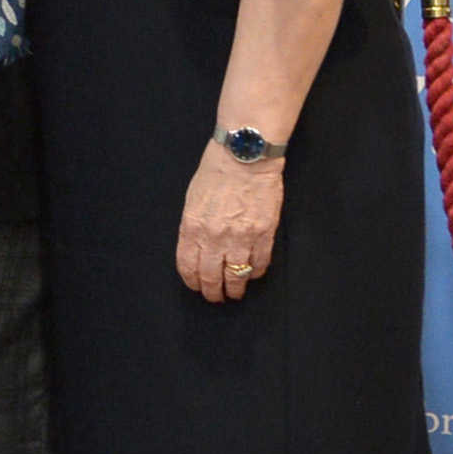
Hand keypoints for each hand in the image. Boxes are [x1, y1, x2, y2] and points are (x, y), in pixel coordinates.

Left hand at [176, 143, 283, 301]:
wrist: (245, 156)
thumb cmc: (216, 171)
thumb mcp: (192, 200)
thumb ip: (193, 227)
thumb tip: (197, 249)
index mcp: (192, 228)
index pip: (188, 267)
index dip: (192, 282)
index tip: (197, 287)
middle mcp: (214, 237)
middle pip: (211, 277)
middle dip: (213, 292)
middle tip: (217, 297)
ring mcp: (241, 237)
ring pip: (237, 276)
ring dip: (235, 288)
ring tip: (236, 292)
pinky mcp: (264, 233)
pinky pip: (260, 263)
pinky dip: (256, 272)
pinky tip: (253, 273)